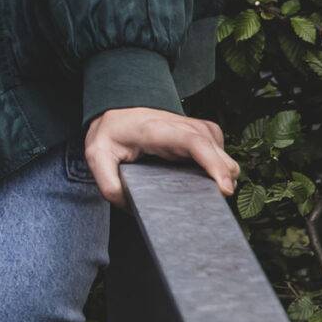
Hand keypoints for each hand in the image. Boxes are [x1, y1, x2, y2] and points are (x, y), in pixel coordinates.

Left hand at [84, 107, 237, 207]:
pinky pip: (221, 154)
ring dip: (221, 176)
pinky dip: (218, 169)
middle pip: (217, 152)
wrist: (116, 114)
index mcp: (156, 129)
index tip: (225, 189)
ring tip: (201, 191)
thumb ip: (109, 185)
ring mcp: (195, 128)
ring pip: (224, 155)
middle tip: (209, 202)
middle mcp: (181, 125)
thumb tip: (132, 208)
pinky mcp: (202, 134)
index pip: (194, 142)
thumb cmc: (109, 134)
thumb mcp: (96, 157)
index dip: (214, 164)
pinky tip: (201, 179)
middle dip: (223, 179)